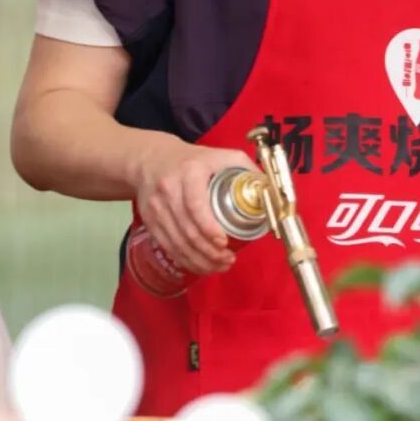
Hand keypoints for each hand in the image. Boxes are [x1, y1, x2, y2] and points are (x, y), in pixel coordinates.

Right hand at [135, 138, 256, 276]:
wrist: (151, 160)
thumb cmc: (193, 160)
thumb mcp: (221, 155)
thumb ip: (246, 169)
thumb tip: (269, 192)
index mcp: (189, 172)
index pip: (195, 205)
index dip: (209, 228)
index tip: (224, 242)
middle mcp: (169, 190)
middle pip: (188, 229)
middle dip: (209, 252)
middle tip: (228, 260)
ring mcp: (156, 207)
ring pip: (177, 242)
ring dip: (199, 260)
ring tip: (219, 266)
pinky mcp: (150, 221)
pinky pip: (168, 246)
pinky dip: (185, 260)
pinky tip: (201, 265)